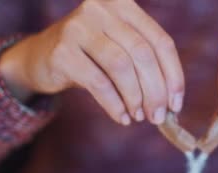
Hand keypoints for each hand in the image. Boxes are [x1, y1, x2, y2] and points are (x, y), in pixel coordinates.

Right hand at [0, 0, 183, 124]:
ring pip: (121, 67)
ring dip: (135, 98)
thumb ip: (145, 65)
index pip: (160, 41)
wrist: (41, 57)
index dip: (173, 75)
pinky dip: (114, 104)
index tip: (176, 103)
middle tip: (158, 116)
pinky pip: (98, 82)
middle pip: (142, 54)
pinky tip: (122, 117)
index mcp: (123, 5)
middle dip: (155, 91)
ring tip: (139, 117)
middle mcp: (101, 9)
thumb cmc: (90, 56)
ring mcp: (78, 27)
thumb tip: (171, 102)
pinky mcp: (62, 51)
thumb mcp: (120, 49)